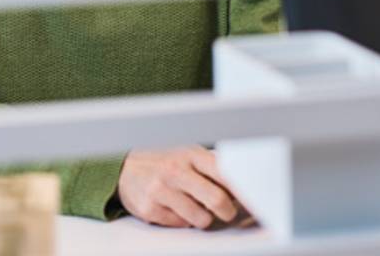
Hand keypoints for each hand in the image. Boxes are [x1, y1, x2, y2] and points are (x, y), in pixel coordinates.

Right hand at [116, 146, 249, 228]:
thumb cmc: (162, 159)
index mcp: (189, 153)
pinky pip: (181, 225)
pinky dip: (182, 220)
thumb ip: (211, 167)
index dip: (243, 190)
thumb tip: (242, 185)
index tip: (256, 201)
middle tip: (226, 211)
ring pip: (201, 219)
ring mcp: (161, 190)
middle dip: (227, 211)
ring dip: (203, 217)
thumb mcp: (186, 153)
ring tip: (193, 205)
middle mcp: (175, 170)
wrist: (123, 167)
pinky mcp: (150, 209)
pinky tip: (174, 207)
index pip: (224, 172)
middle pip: (217, 200)